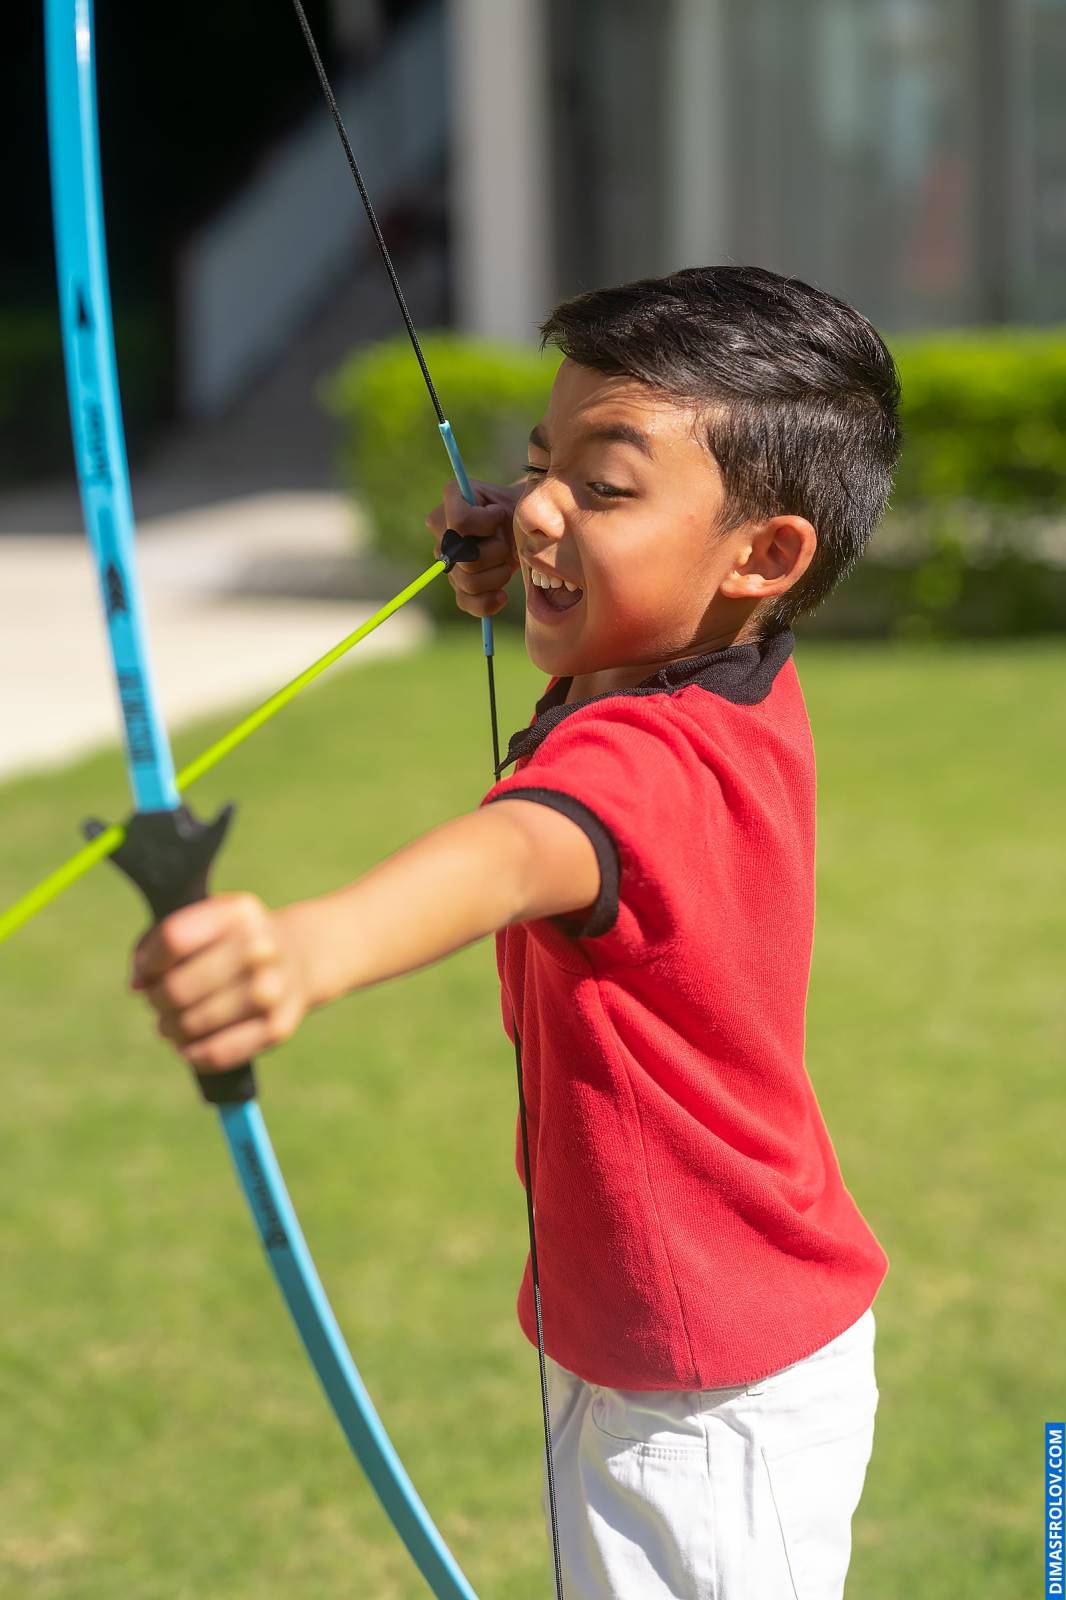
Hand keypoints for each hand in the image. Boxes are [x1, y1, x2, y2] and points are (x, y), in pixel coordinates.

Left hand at [130, 895, 310, 1072]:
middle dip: (157, 1000)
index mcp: (239, 912)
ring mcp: (273, 989)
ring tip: (171, 1024)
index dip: (148, 962)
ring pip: (194, 1023)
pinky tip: (189, 1046)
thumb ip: (159, 942)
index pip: (173, 939)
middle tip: (158, 1002)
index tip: (146, 972)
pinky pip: (218, 1053)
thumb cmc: (231, 942)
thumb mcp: (203, 922)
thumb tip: (138, 983)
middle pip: (178, 987)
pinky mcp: (278, 1027)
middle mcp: (261, 947)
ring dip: (171, 1029)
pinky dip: (194, 1054)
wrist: (298, 958)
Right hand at [425, 478, 521, 617]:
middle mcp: (441, 529)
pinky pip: (465, 602)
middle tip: (506, 542)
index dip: (486, 524)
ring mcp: (446, 559)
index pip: (461, 523)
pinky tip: (502, 595)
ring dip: (497, 575)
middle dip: (497, 552)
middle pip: (466, 557)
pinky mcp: (456, 584)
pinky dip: (487, 602)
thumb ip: (505, 504)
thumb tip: (498, 514)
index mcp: (453, 497)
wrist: (525, 530)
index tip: (499, 514)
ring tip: (507, 562)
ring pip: (468, 581)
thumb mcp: (517, 500)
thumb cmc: (522, 511)